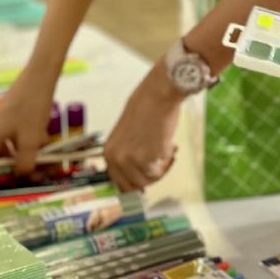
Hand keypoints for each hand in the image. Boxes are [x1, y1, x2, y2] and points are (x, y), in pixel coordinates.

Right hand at [0, 67, 58, 175]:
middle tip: (38, 171)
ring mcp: (0, 120)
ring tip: (45, 156)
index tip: (19, 180)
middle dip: (20, 164)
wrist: (40, 77)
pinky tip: (44, 139)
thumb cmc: (32, 109)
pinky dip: (29, 140)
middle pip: (1, 155)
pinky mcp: (11, 113)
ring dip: (27, 152)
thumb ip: (24, 163)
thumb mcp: (30, 141)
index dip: (2, 175)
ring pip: (12, 144)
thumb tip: (21, 176)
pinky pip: (17, 133)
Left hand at [103, 69, 182, 193]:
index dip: (135, 180)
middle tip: (162, 163)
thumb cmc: (146, 105)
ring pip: (149, 180)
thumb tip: (135, 168)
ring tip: (167, 150)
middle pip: (133, 185)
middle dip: (150, 177)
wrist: (159, 94)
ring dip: (162, 169)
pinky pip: (160, 171)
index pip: (118, 181)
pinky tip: (171, 145)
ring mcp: (131, 160)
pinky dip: (168, 161)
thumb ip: (127, 152)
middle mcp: (116, 158)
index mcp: (108, 151)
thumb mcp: (126, 133)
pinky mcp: (147, 159)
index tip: (146, 179)